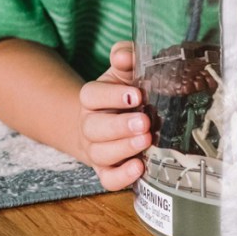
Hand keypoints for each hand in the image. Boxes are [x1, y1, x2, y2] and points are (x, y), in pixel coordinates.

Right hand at [78, 41, 150, 190]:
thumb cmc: (124, 92)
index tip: (136, 95)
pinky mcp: (107, 171)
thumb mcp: (125, 70)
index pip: (91, 95)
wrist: (111, 121)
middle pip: (94, 127)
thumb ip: (126, 56)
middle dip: (119, 126)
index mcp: (92, 98)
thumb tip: (124, 56)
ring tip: (146, 140)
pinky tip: (139, 167)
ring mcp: (96, 150)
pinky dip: (122, 177)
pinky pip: (108, 179)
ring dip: (123, 148)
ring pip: (100, 154)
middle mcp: (90, 125)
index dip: (111, 96)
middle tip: (144, 121)